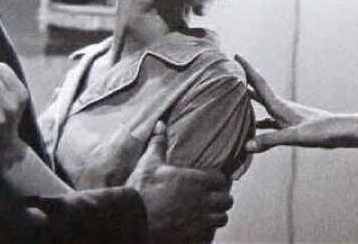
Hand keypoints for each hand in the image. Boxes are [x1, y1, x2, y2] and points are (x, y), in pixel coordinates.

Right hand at [126, 122, 232, 242]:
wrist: (130, 220)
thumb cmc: (140, 191)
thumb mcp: (149, 163)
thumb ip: (159, 144)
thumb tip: (159, 124)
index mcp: (197, 181)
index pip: (222, 180)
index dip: (217, 180)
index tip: (210, 182)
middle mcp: (203, 201)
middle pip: (226, 200)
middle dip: (220, 199)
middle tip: (210, 198)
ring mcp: (199, 221)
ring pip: (221, 219)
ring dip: (215, 215)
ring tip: (205, 213)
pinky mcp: (192, 238)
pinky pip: (210, 236)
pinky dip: (206, 233)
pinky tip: (196, 228)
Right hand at [235, 55, 351, 151]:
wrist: (342, 132)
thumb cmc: (322, 131)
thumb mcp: (295, 137)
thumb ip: (271, 140)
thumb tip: (246, 146)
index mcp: (280, 106)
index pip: (259, 84)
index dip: (247, 70)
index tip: (236, 55)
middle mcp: (281, 108)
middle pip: (258, 92)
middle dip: (244, 83)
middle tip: (229, 73)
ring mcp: (286, 116)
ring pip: (262, 107)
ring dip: (249, 103)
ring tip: (233, 101)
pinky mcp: (291, 127)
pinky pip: (268, 123)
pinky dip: (258, 124)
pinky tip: (252, 131)